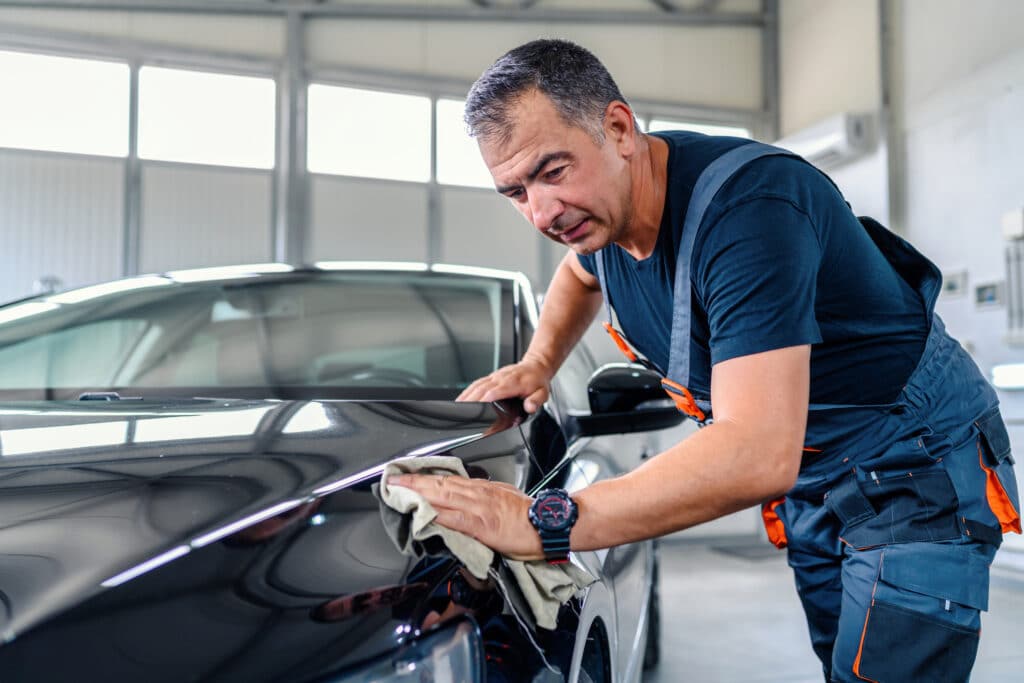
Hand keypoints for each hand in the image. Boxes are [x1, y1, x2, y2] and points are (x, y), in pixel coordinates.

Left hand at [387, 473, 543, 560]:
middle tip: (393, 479)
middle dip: (414, 482)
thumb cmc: (530, 516)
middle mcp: (477, 494)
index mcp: (482, 489)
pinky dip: (437, 515)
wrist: (548, 524)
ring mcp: (478, 508)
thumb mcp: (505, 498)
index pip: (448, 479)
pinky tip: (422, 514)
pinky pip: (454, 519)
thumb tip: (467, 500)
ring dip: (418, 493)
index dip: (426, 477)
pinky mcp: (481, 525)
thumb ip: (484, 498)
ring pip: (443, 496)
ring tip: (399, 491)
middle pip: (440, 484)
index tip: (408, 475)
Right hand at [457, 357, 552, 412]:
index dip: (485, 400)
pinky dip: (468, 391)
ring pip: (477, 385)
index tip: (477, 409)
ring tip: (457, 407)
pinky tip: (462, 398)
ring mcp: (495, 377)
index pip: (495, 391)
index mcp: (513, 383)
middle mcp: (501, 378)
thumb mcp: (543, 393)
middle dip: (470, 400)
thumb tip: (530, 407)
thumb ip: (536, 401)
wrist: (536, 366)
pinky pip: (477, 383)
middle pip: (482, 389)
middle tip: (461, 413)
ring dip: (466, 396)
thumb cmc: (538, 381)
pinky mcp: (492, 376)